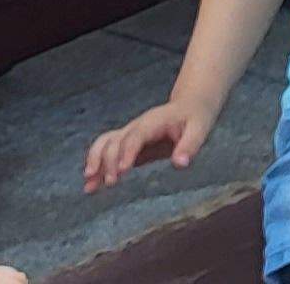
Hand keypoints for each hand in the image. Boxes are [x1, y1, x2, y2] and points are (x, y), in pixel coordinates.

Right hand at [82, 97, 214, 193]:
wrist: (190, 105)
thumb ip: (190, 146)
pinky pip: (106, 152)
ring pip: (104, 144)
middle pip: (115, 141)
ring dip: (95, 162)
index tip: (123, 170)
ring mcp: (129, 134)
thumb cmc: (195, 118)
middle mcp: (136, 127)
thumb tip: (180, 163)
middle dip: (109, 161)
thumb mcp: (199, 129)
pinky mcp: (127, 143)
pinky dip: (97, 166)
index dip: (127, 152)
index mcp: (153, 122)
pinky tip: (91, 184)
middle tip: (111, 183)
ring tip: (89, 184)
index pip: (136, 136)